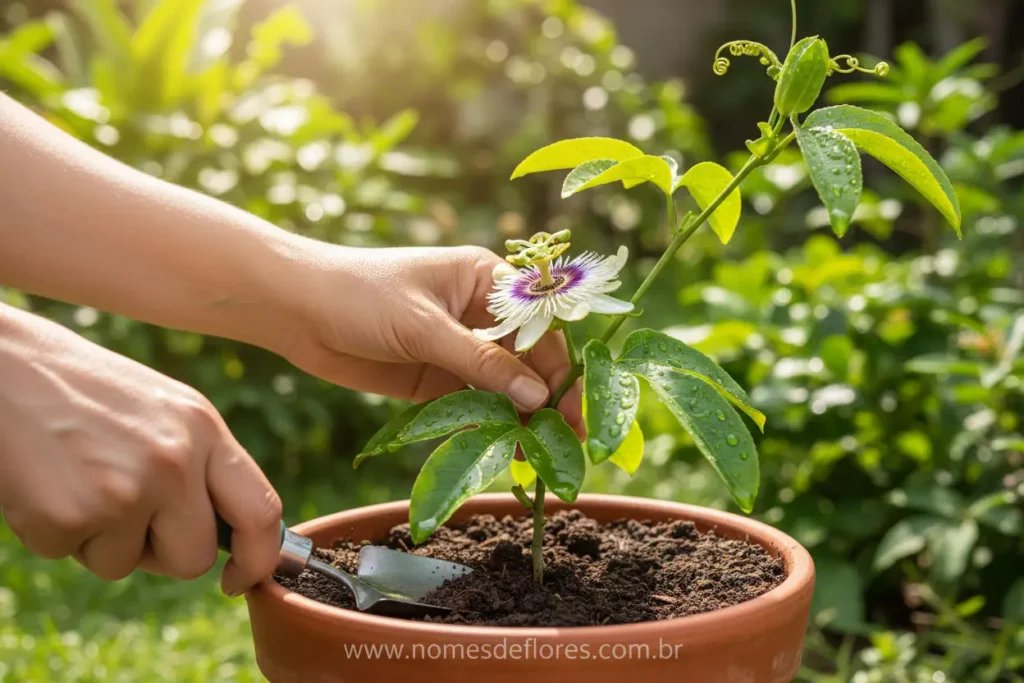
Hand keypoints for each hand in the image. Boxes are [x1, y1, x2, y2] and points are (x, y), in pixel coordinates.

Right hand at [0, 305, 279, 594]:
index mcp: (204, 431)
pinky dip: (56, 532)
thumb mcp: (165, 411)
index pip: (260, 512)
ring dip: (101, 539)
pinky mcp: (67, 517)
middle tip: (126, 511)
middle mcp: (173, 462)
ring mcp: (122, 491)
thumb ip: (204, 466)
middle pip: (192, 558)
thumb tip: (232, 537)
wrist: (4, 366)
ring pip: (125, 565)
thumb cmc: (87, 391)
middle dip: (161, 552)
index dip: (258, 559)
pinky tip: (46, 482)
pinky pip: (72, 556)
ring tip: (79, 478)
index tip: (238, 577)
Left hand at [281, 244, 582, 433]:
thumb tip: (536, 397)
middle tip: (565, 441)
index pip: (540, 325)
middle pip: (529, 359)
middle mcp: (480, 313)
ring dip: (520, 417)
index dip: (560, 366)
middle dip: (547, 398)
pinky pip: (474, 403)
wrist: (295, 310)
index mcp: (486, 281)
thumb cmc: (360, 295)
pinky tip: (503, 448)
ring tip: (537, 454)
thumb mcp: (424, 326)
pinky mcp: (436, 377)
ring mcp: (459, 347)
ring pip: (504, 385)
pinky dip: (490, 424)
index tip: (570, 408)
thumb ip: (480, 363)